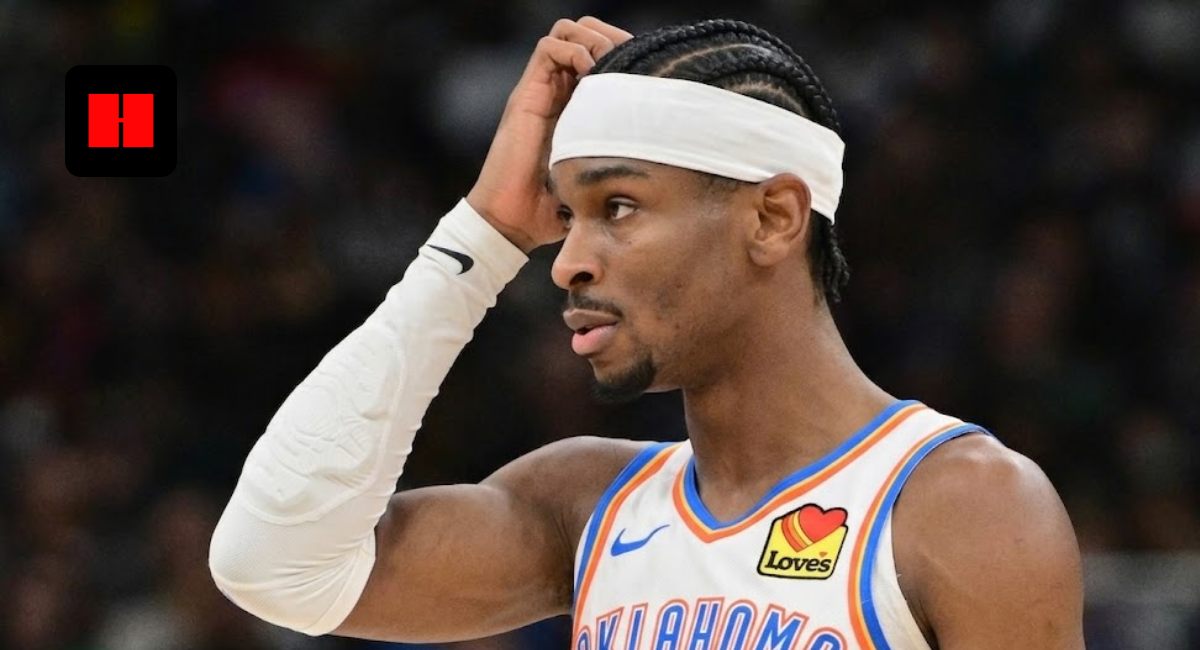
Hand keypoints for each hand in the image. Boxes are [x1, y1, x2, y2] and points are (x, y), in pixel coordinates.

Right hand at [466, 17, 632, 252]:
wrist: (513, 220)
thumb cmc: (553, 209)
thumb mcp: (599, 179)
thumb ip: (622, 166)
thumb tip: (660, 172)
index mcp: (578, 106)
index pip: (601, 54)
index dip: (626, 52)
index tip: (648, 70)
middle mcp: (558, 91)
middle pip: (585, 32)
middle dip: (611, 36)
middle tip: (630, 62)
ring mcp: (541, 90)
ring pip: (567, 32)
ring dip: (593, 38)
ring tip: (608, 65)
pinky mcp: (526, 95)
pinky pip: (548, 48)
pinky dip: (573, 50)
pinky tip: (590, 75)